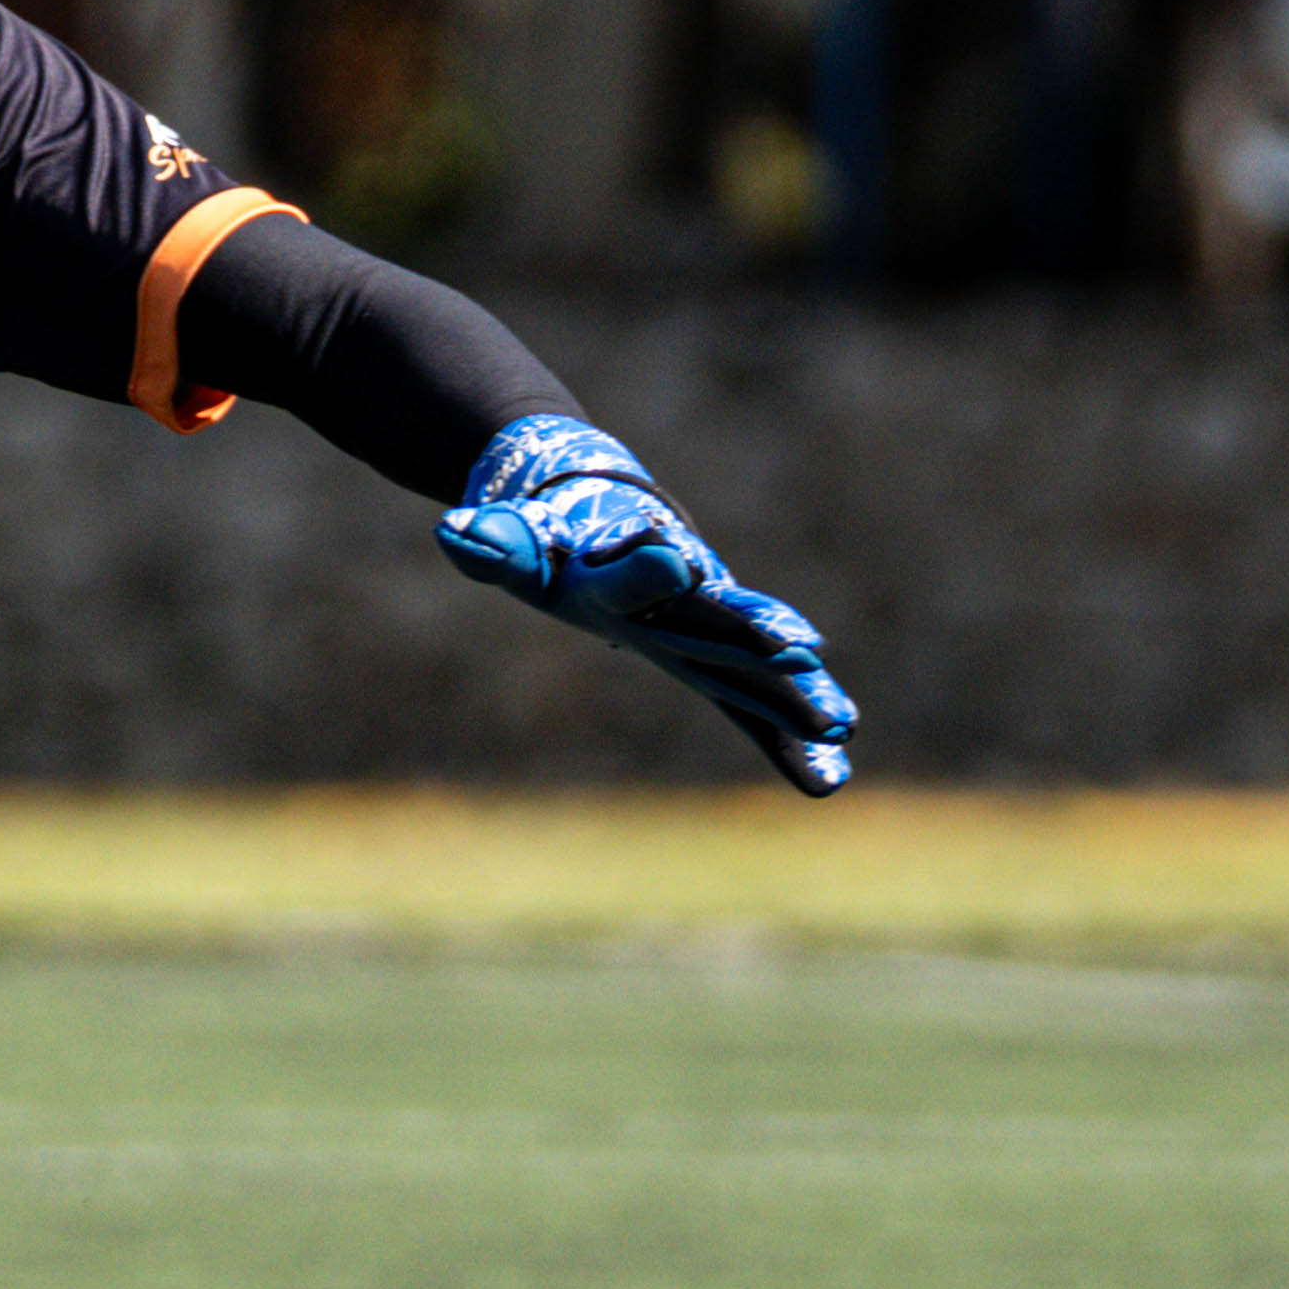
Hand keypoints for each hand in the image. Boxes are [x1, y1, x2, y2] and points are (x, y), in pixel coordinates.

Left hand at [433, 415, 857, 797]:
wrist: (601, 506)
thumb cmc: (548, 538)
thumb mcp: (510, 545)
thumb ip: (488, 546)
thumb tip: (450, 534)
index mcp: (614, 572)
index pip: (628, 570)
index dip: (643, 566)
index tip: (670, 557)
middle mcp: (673, 597)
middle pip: (713, 618)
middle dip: (750, 634)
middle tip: (798, 647)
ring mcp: (701, 626)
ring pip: (748, 664)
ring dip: (791, 694)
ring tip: (838, 725)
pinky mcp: (711, 657)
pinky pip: (748, 708)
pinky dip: (784, 740)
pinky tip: (825, 782)